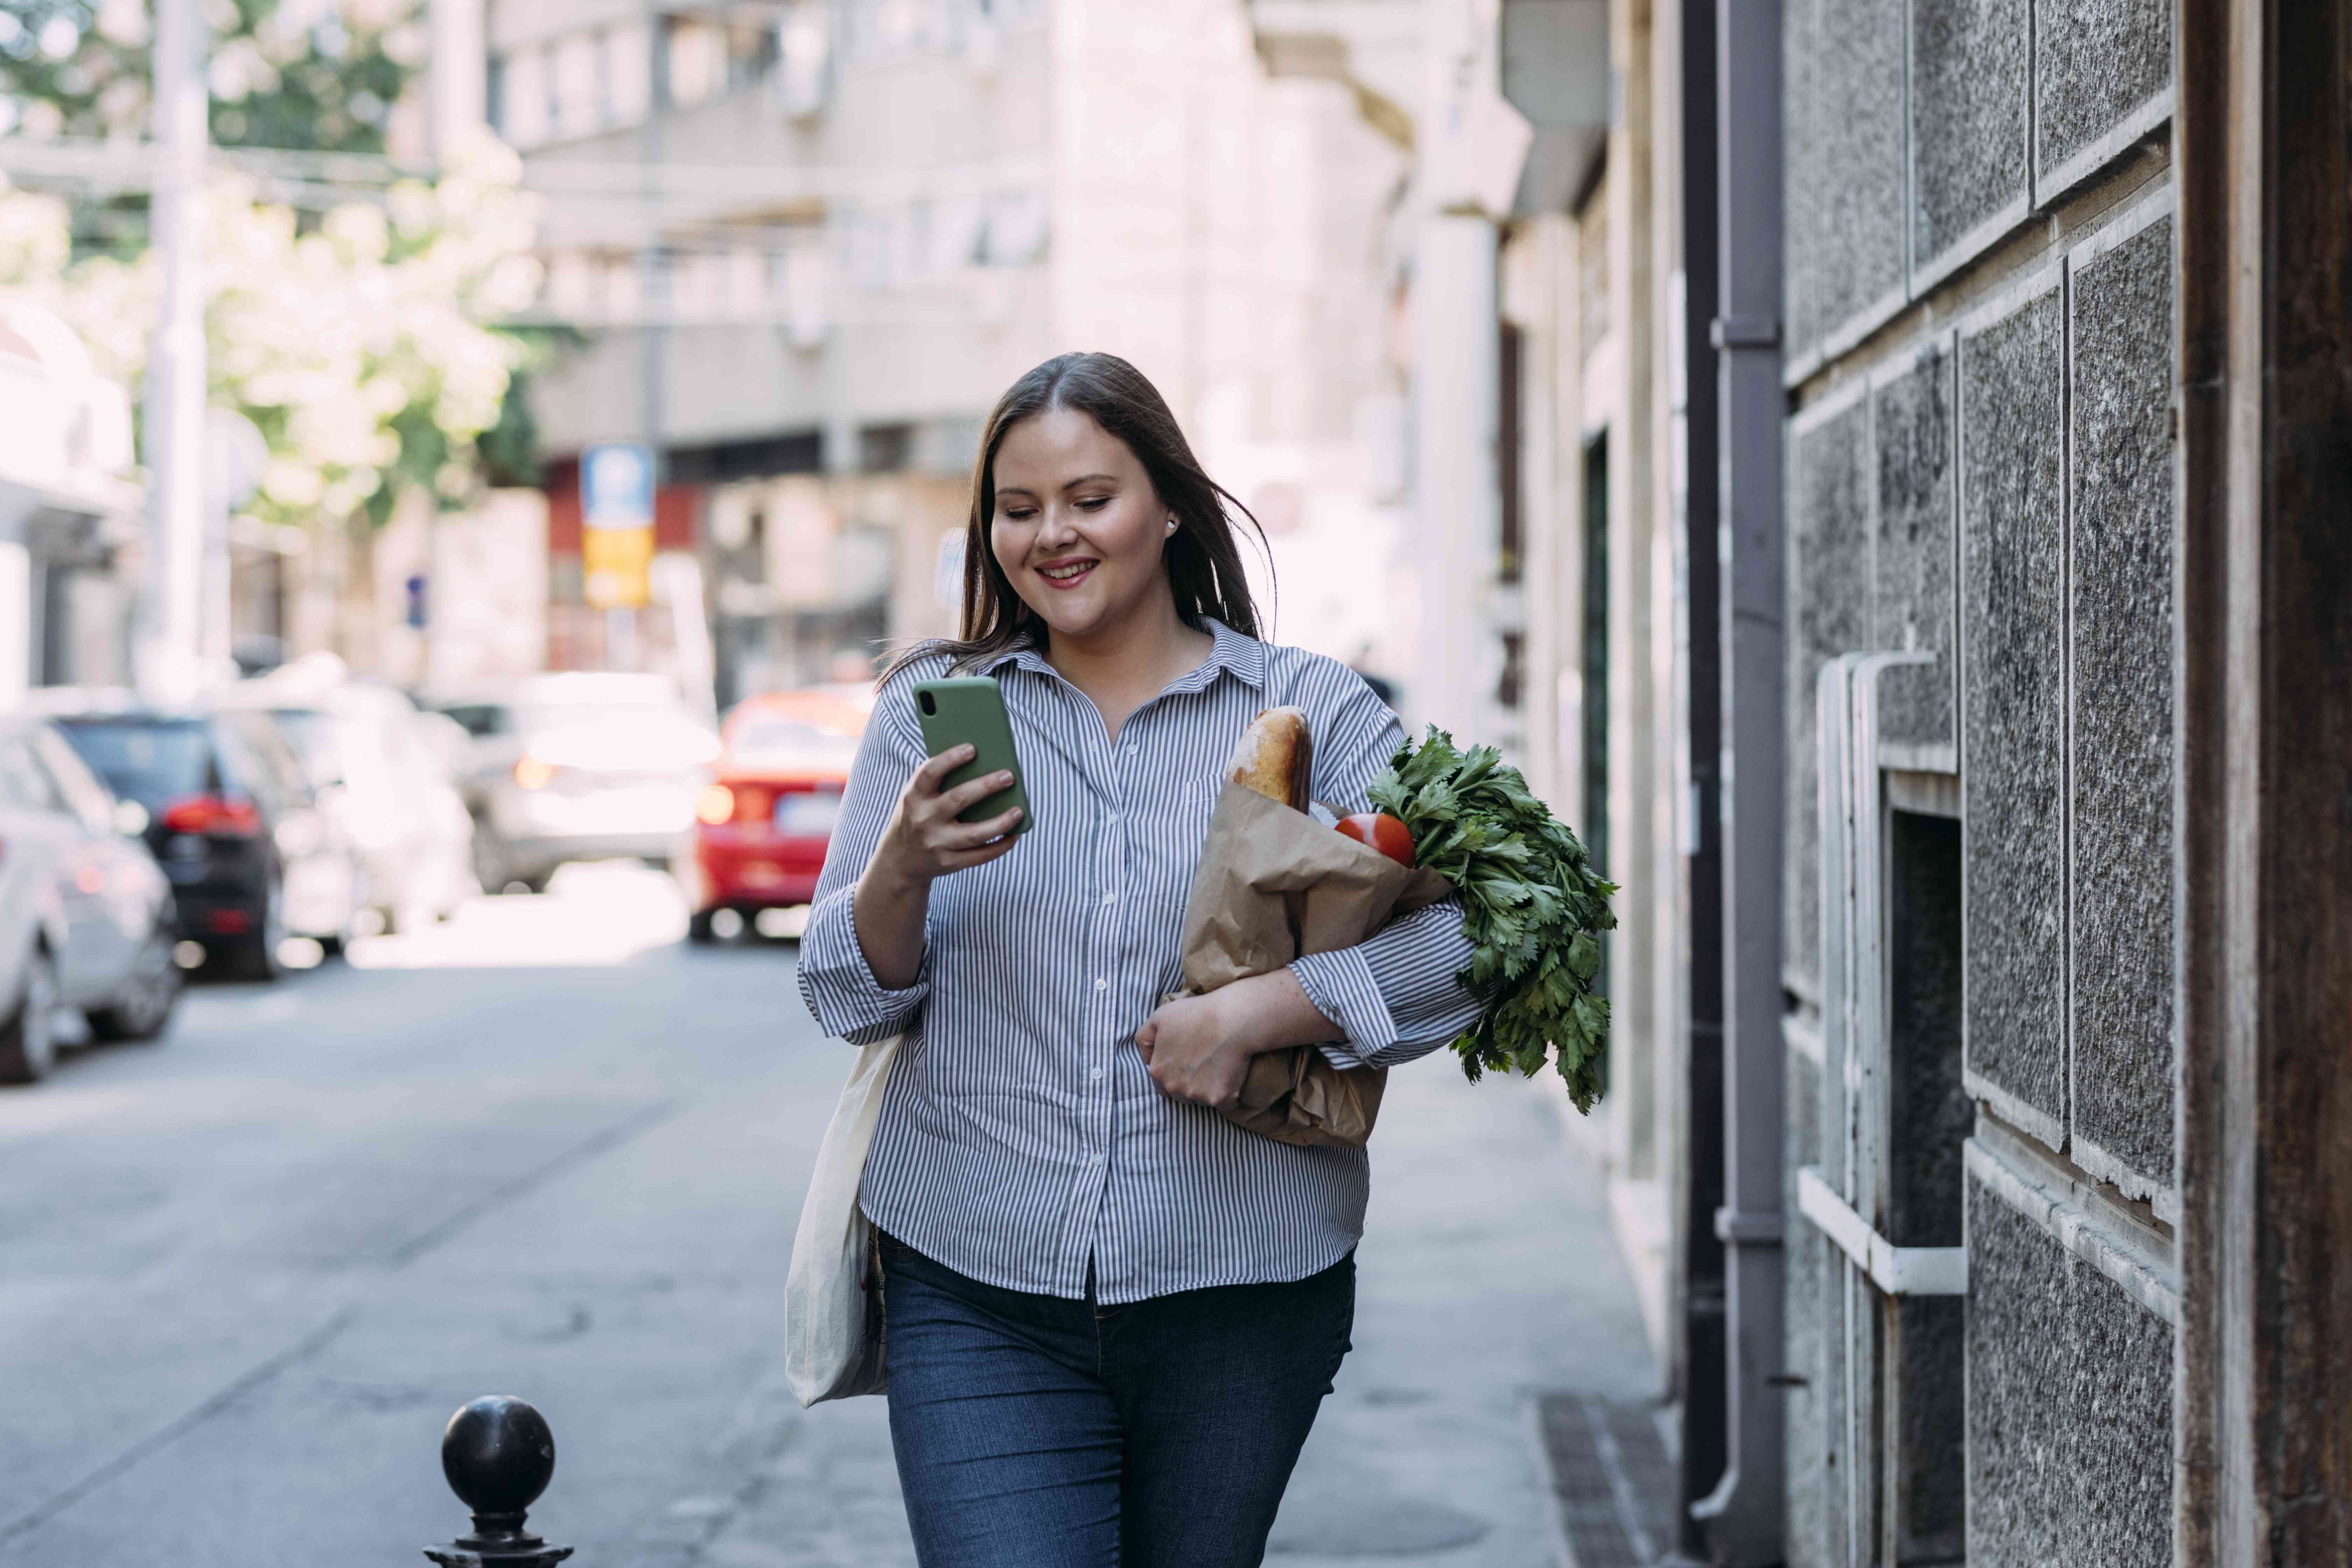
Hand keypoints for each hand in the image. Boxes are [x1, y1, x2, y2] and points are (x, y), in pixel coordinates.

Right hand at [870, 744, 1024, 886]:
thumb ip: (938, 781)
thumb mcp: (916, 797)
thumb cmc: (917, 816)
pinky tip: (1015, 834)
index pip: (929, 773)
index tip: (973, 748)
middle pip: (958, 800)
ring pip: (975, 833)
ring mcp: (936, 844)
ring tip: (1019, 811)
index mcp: (913, 797)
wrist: (900, 860)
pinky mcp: (949, 863)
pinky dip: (1001, 846)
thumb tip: (983, 763)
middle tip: (1009, 776)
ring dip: (1001, 822)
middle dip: (986, 786)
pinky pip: (980, 856)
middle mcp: (923, 820)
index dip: (950, 759)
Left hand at [1136, 988, 1263, 1109]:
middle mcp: (1175, 1087)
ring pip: (1201, 1099)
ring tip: (1218, 1065)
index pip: (1161, 1084)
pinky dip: (1228, 1095)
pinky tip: (1232, 1075)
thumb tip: (1147, 1060)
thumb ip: (1145, 1039)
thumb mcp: (1159, 1017)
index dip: (1174, 1073)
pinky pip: (1223, 1104)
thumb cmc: (1196, 1014)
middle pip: (1181, 1094)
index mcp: (1158, 1071)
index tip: (1187, 1061)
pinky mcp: (1221, 1098)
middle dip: (1189, 1083)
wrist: (1232, 1018)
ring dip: (1207, 1089)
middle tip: (1203, 1062)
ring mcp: (1198, 1095)